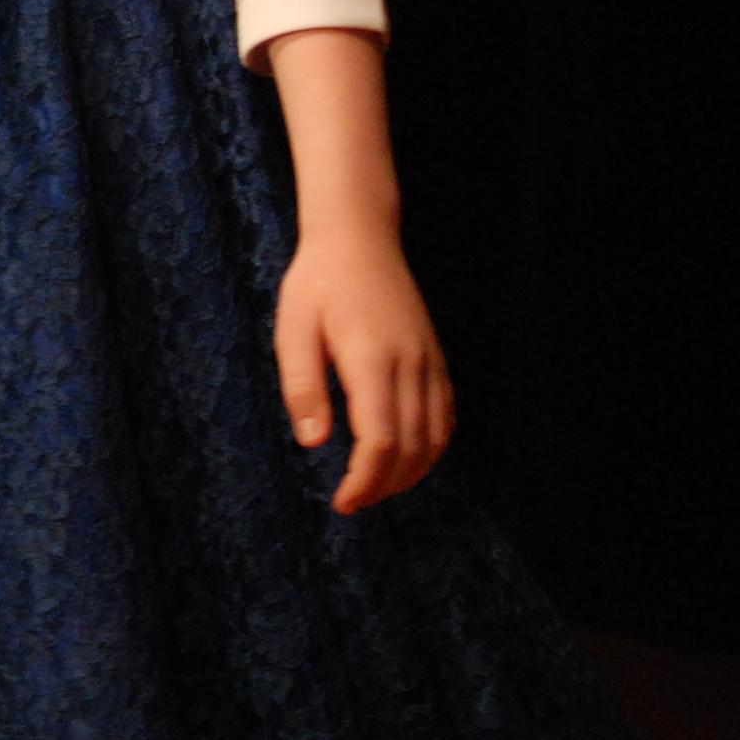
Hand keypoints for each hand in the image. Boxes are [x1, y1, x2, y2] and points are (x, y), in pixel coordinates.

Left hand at [275, 225, 452, 513]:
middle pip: (413, 448)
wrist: (360, 237)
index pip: (381, 440)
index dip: (366, 481)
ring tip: (375, 487)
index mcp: (372, 358)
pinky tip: (406, 459)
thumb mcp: (293, 329)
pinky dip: (432, 448)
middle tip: (352, 501)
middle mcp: (410, 363)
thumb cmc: (317, 282)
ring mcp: (430, 361)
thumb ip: (303, 387)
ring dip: (411, 474)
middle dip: (384, 486)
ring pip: (436, 438)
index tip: (342, 502)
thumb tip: (314, 443)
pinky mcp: (436, 358)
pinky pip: (447, 416)